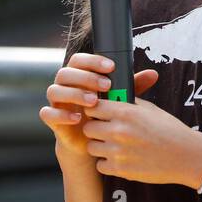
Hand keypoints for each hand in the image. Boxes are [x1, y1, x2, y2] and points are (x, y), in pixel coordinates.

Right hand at [40, 52, 159, 160]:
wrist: (91, 141)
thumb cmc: (105, 113)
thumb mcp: (120, 99)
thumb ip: (133, 85)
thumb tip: (154, 74)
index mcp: (79, 76)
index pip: (79, 60)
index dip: (93, 61)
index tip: (111, 68)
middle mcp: (64, 86)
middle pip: (65, 73)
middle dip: (85, 78)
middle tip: (105, 86)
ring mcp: (56, 102)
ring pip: (54, 90)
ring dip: (74, 93)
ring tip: (93, 102)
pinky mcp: (52, 119)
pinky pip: (47, 113)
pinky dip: (61, 114)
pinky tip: (78, 118)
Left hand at [78, 89, 201, 187]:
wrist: (186, 155)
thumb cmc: (170, 130)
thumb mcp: (150, 109)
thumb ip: (128, 104)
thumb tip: (112, 98)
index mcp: (126, 112)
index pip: (92, 107)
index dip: (94, 110)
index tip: (99, 114)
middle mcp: (118, 131)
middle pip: (88, 128)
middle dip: (95, 129)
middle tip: (105, 131)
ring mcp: (118, 152)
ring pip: (91, 147)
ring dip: (100, 146)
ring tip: (114, 146)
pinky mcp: (121, 170)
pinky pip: (100, 165)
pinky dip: (107, 163)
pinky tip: (119, 159)